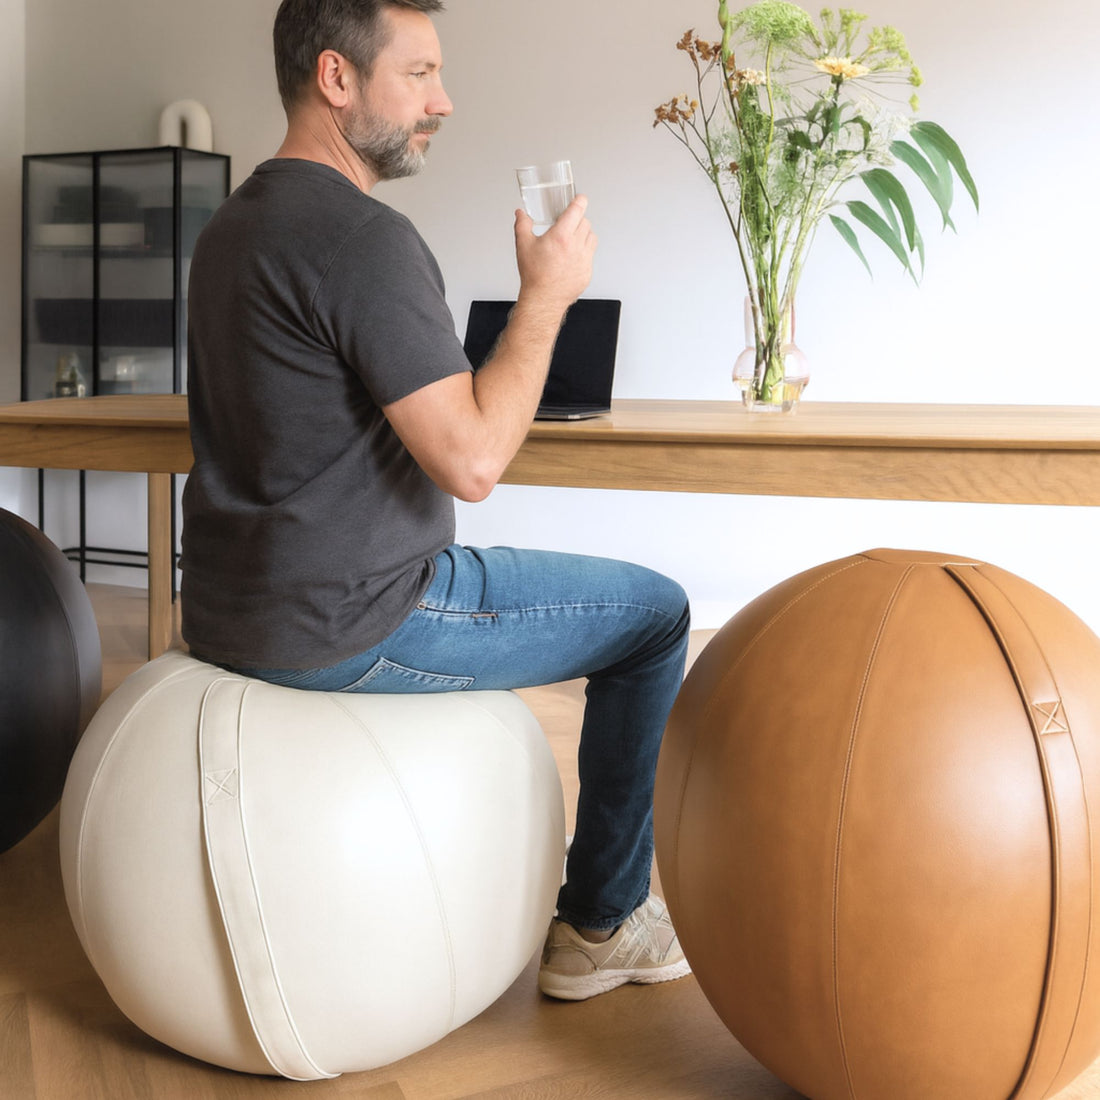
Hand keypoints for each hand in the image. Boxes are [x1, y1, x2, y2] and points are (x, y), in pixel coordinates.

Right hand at [514, 195, 597, 312]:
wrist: (543, 300)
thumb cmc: (534, 276)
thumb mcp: (523, 245)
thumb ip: (522, 225)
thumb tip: (521, 214)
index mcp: (561, 236)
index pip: (577, 210)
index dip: (580, 201)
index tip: (580, 199)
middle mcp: (575, 246)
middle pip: (585, 222)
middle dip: (578, 220)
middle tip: (569, 224)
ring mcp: (584, 260)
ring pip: (592, 237)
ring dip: (584, 235)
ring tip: (572, 240)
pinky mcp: (587, 272)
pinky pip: (590, 256)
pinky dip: (584, 253)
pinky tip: (572, 258)